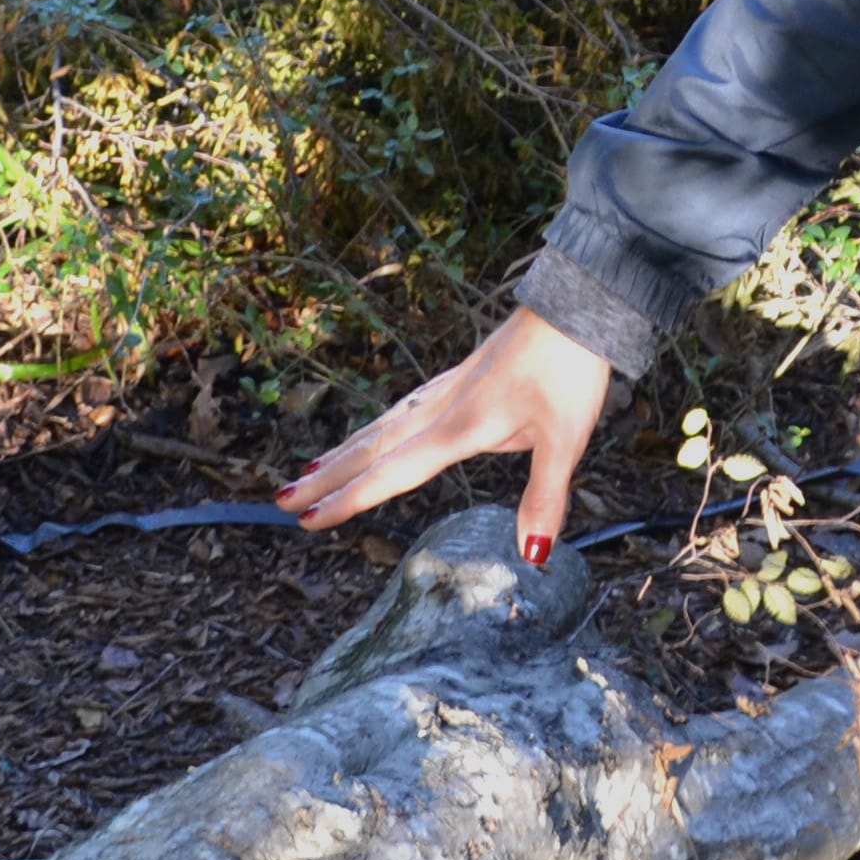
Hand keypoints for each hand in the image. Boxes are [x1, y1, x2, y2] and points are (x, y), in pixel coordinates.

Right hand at [276, 307, 615, 563]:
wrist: (575, 304)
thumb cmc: (571, 369)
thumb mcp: (566, 438)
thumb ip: (544, 497)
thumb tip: (531, 555)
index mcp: (459, 427)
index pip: (393, 472)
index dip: (349, 498)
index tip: (308, 518)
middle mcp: (442, 408)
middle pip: (372, 448)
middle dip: (326, 477)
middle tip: (283, 501)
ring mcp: (447, 390)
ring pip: (382, 426)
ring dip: (344, 452)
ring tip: (308, 471)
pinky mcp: (460, 378)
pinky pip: (403, 411)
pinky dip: (376, 429)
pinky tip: (375, 432)